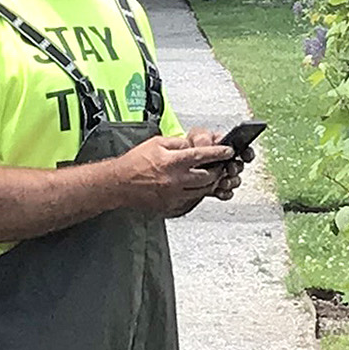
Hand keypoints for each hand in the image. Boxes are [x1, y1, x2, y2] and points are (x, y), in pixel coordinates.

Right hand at [117, 134, 234, 214]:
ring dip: (209, 184)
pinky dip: (196, 194)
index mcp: (173, 161)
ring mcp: (174, 195)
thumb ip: (177, 143)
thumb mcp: (156, 143)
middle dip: (217, 170)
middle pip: (207, 176)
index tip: (228, 151)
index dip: (219, 153)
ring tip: (210, 177)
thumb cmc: (134, 163)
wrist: (119, 183)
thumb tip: (192, 144)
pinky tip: (194, 188)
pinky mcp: (171, 206)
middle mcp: (176, 180)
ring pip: (202, 191)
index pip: (203, 155)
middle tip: (220, 166)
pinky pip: (191, 201)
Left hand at [186, 128, 250, 203]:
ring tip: (222, 181)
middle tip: (229, 169)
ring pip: (234, 181)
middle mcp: (227, 162)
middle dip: (235, 168)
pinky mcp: (216, 188)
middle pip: (240, 167)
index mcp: (226, 147)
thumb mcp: (195, 136)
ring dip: (230, 182)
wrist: (178, 163)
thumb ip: (203, 138)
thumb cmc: (189, 145)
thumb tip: (210, 145)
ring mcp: (222, 176)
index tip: (245, 156)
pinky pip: (226, 193)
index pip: (244, 150)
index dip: (248, 153)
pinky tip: (218, 191)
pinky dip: (224, 193)